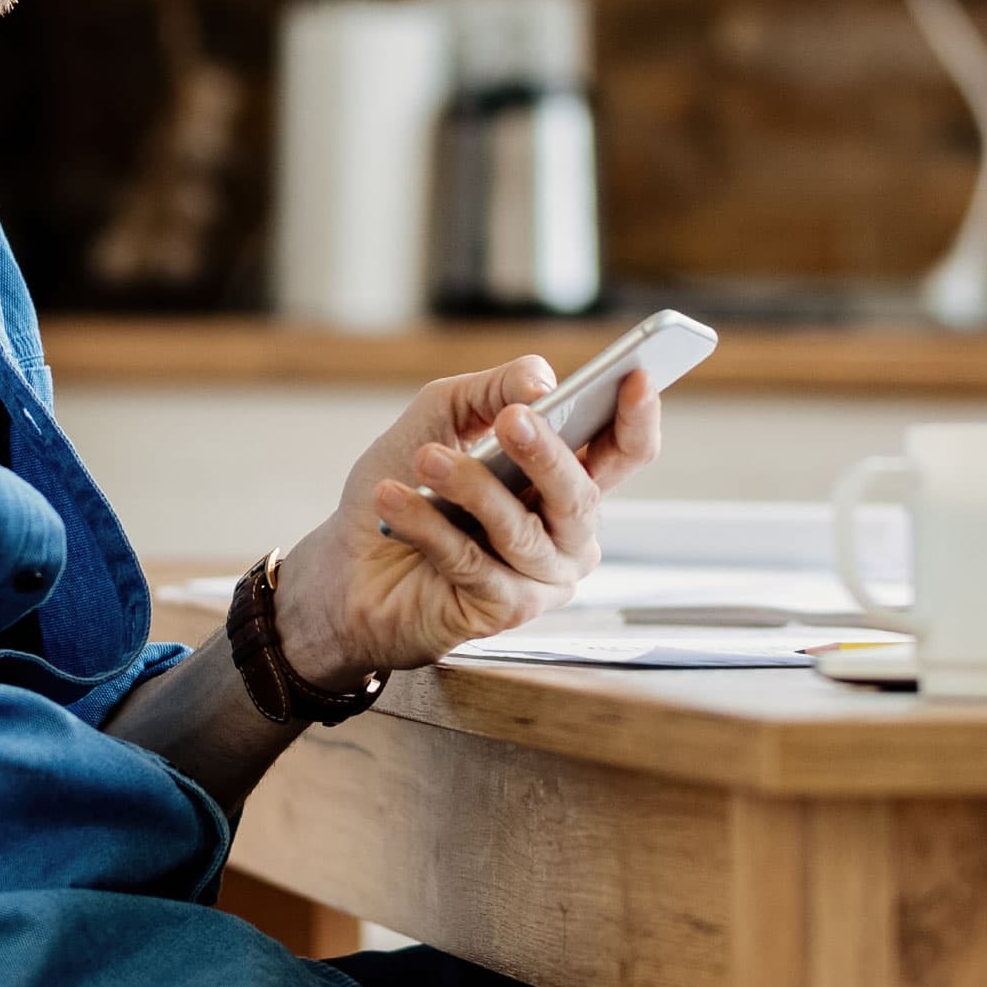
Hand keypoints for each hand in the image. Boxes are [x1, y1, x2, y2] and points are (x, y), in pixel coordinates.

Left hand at [278, 354, 662, 676]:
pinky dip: (429, 527)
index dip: (638, 417)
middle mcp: (565, 534)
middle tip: (512, 418)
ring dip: (470, 488)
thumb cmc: (404, 486)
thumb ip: (492, 389)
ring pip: (522, 530)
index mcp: (564, 482)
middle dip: (546, 453)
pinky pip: (474, 562)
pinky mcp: (504, 611)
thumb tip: (541, 380)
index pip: (624, 451)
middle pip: (581, 495)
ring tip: (426, 460)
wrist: (347, 568)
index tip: (638, 376)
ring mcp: (541, 578)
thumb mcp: (441, 418)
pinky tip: (395, 500)